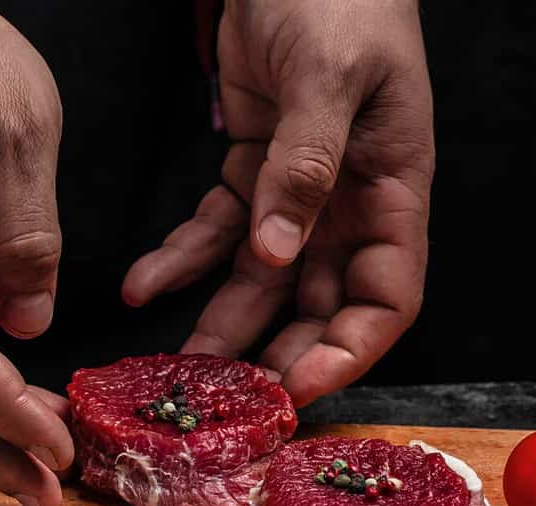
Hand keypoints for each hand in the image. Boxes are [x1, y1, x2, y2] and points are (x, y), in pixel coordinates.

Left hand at [123, 0, 434, 406]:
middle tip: (230, 398)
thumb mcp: (329, 77)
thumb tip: (279, 252)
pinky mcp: (252, 169)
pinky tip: (143, 283)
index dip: (350, 350)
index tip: (301, 386)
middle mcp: (349, 205)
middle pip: (321, 304)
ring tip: (176, 367)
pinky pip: (216, 231)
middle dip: (280, 354)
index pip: (386, 297)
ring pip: (263, 281)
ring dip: (222, 324)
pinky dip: (181, 260)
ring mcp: (299, 192)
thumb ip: (307, 165)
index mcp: (392, 190)